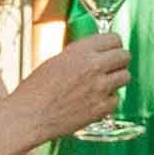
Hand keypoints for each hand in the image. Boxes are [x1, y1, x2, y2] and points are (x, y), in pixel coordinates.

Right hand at [17, 29, 132, 140]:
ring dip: (115, 80)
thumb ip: (79, 55)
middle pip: (125, 56)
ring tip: (100, 85)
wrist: (28, 116)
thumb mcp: (56, 61)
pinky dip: (107, 101)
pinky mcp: (101, 107)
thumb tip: (98, 52)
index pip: (114, 38)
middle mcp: (93, 66)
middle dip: (118, 61)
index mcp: (81, 51)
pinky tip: (93, 102)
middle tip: (110, 68)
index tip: (110, 50)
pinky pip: (116, 99)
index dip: (113, 45)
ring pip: (125, 76)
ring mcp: (100, 87)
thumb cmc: (36, 90)